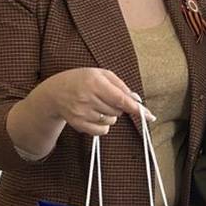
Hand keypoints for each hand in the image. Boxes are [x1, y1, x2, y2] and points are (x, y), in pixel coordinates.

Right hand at [33, 67, 153, 135]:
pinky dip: (103, 125)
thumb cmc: (82, 80)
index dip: (136, 108)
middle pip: (118, 110)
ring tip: (96, 104)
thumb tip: (136, 99)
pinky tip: (94, 115)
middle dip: (118, 106)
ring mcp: (82, 113)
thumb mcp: (101, 74)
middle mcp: (87, 98)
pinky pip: (102, 130)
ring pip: (111, 121)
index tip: (149, 115)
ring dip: (110, 114)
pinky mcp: (78, 124)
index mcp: (95, 82)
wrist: (55, 92)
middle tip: (105, 97)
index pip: (120, 99)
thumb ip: (120, 85)